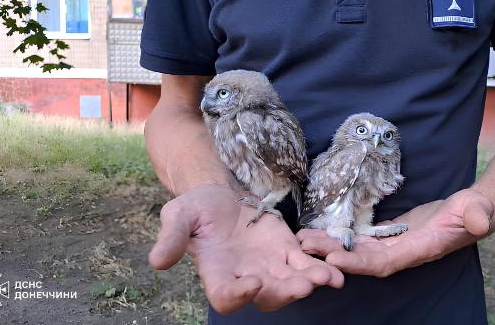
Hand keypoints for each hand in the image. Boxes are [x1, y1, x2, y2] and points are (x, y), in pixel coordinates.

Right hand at [149, 184, 343, 313]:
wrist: (220, 195)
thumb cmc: (196, 208)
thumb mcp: (178, 215)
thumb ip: (171, 237)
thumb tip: (157, 262)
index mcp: (217, 273)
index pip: (226, 297)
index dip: (239, 296)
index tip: (253, 282)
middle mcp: (245, 277)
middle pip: (266, 298)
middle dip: (285, 293)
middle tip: (302, 286)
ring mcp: (269, 267)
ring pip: (290, 285)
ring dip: (309, 283)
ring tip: (327, 277)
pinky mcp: (287, 252)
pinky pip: (305, 266)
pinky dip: (321, 269)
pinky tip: (337, 271)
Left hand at [297, 188, 494, 276]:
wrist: (476, 209)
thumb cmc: (478, 209)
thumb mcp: (479, 209)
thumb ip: (477, 215)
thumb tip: (477, 222)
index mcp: (420, 250)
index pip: (384, 263)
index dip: (357, 263)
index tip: (331, 259)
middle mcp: (404, 253)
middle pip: (362, 259)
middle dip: (333, 255)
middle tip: (303, 247)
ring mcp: (397, 244)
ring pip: (359, 249)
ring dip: (333, 246)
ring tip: (305, 239)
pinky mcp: (392, 234)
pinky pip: (364, 239)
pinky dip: (345, 237)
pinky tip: (325, 231)